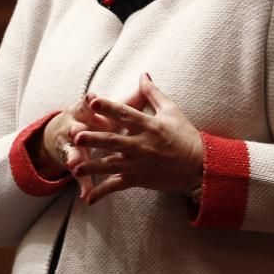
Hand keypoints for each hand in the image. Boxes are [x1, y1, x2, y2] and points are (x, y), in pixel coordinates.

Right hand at [30, 93, 120, 198]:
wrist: (63, 134)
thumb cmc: (91, 118)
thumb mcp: (106, 109)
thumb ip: (126, 100)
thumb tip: (146, 81)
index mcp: (84, 113)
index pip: (85, 105)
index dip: (88, 102)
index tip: (91, 98)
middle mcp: (76, 128)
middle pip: (76, 129)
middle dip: (77, 132)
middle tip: (77, 134)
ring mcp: (73, 147)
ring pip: (74, 154)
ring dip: (74, 159)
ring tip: (75, 166)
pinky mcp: (76, 164)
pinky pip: (80, 177)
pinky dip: (84, 186)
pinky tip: (87, 196)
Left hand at [72, 73, 203, 204]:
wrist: (200, 166)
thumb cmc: (186, 136)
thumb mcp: (172, 111)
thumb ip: (153, 93)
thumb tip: (143, 75)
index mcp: (149, 126)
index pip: (125, 114)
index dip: (108, 107)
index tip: (92, 101)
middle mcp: (141, 145)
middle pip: (113, 140)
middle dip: (93, 138)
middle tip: (75, 135)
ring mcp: (138, 164)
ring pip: (111, 164)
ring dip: (92, 165)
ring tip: (73, 166)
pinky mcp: (138, 179)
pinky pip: (117, 186)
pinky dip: (102, 192)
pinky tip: (87, 198)